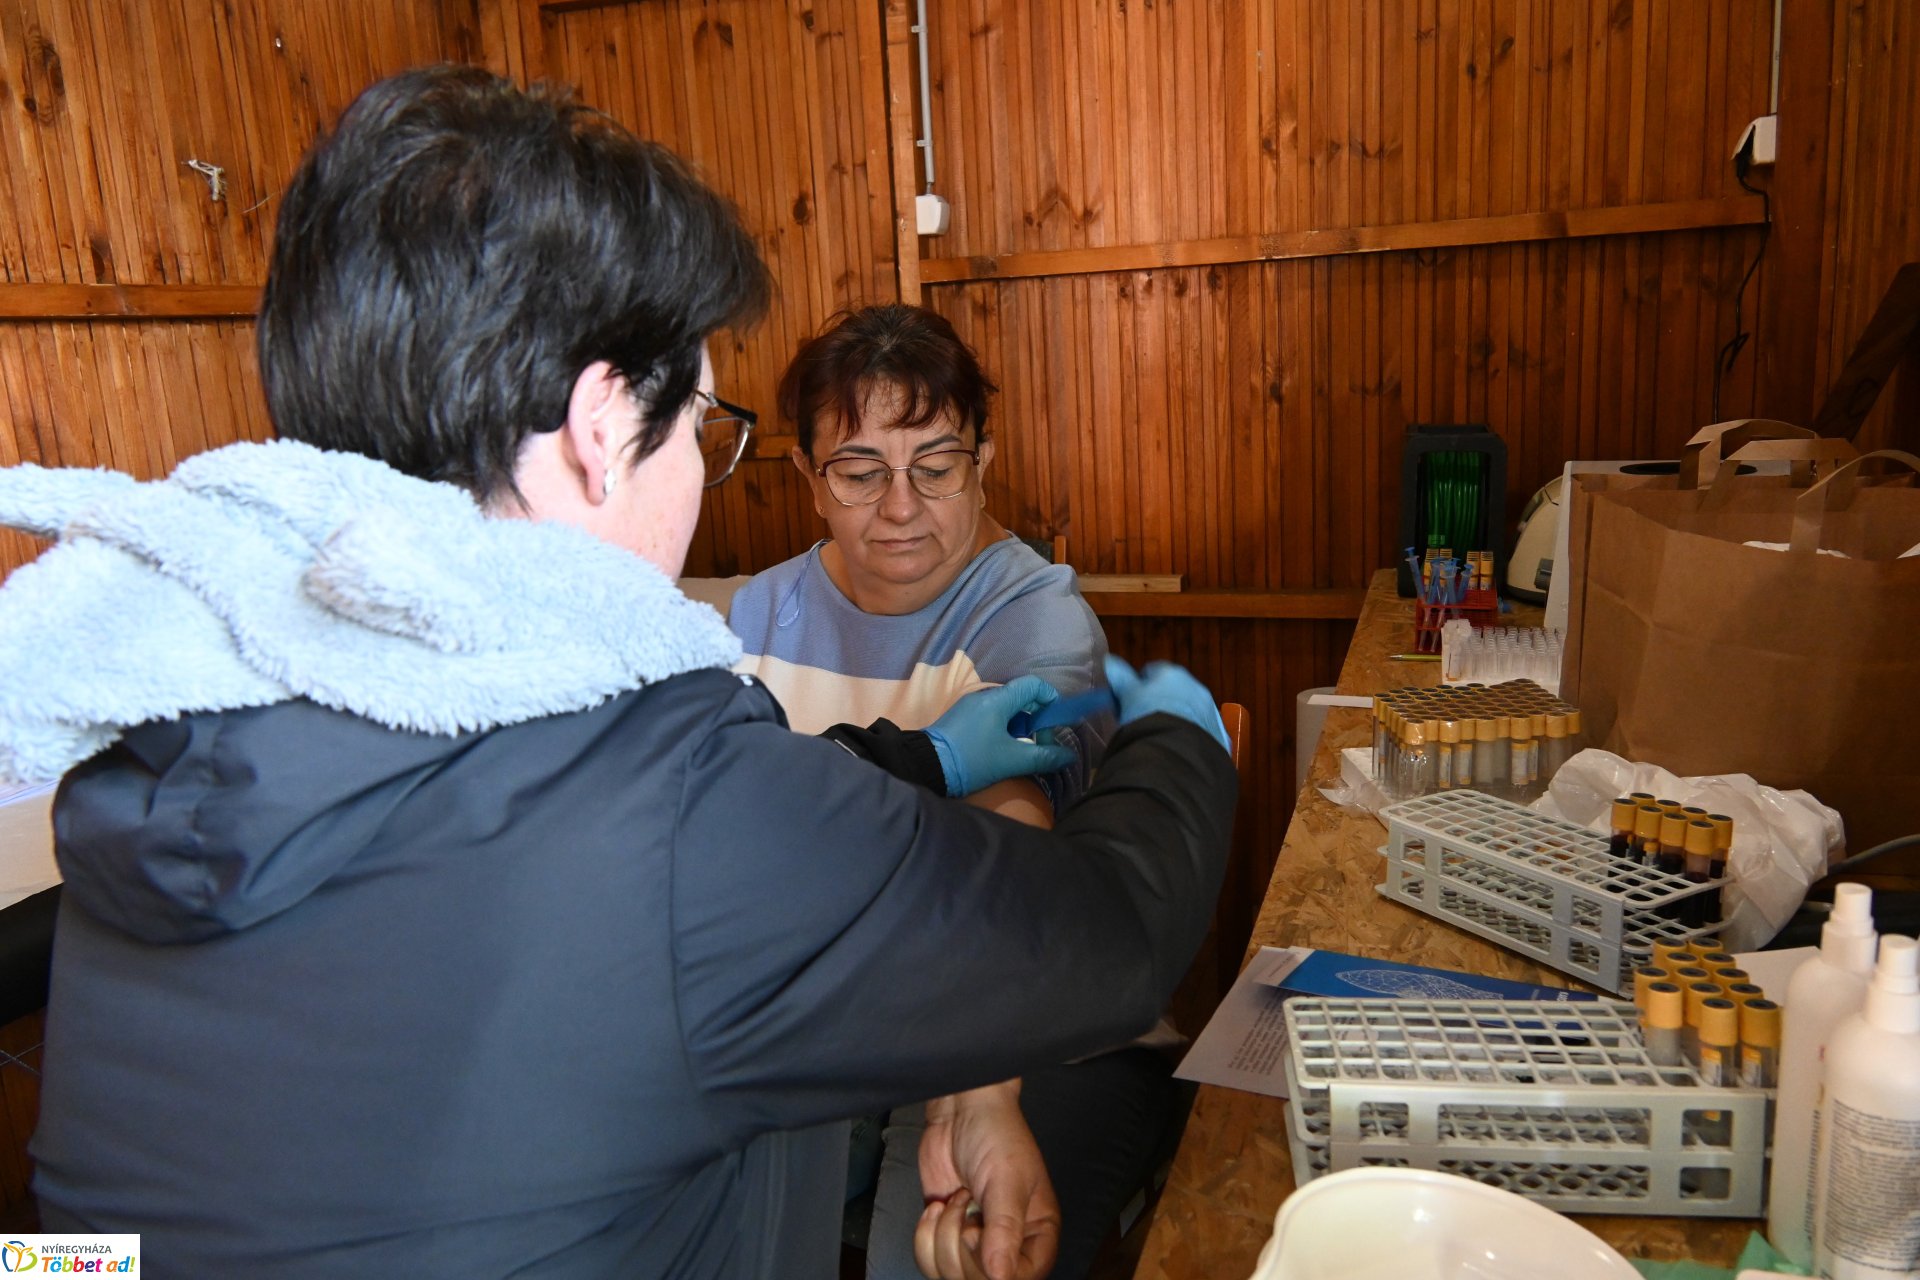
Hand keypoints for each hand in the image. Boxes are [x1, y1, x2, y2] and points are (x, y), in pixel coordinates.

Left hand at [913, 1082, 1059, 1279]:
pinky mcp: (944, 1231)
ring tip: (955, 1203)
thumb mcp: (1007, 1181)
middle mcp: (1006, 1244)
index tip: (978, 1234)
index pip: (1020, 1278)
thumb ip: (1004, 1230)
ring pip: (949, 1275)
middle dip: (960, 1246)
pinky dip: (924, 1235)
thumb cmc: (997, 1135)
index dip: (994, 1269)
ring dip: (941, 1238)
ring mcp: (973, 1240)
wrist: (961, 1108)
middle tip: (967, 1207)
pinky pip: (928, 1259)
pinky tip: (937, 1207)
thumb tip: (1001, 1278)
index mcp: (1036, 1234)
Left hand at [924, 677, 1075, 796]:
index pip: (1034, 685)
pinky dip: (1004, 730)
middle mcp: (984, 696)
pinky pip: (991, 717)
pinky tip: (1000, 752)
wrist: (924, 767)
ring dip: (1020, 728)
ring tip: (1019, 752)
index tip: (1055, 725)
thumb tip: (1068, 756)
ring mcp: (970, 706)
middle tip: (1039, 745)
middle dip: (1036, 720)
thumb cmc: (972, 760)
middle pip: (1022, 699)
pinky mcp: (961, 719)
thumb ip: (1044, 757)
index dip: (1051, 701)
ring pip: (1006, 710)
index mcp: (998, 699)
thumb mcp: (1012, 761)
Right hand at [1104, 654, 1229, 752]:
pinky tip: (1179, 748)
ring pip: (1190, 709)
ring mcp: (1210, 709)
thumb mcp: (1127, 697)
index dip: (1138, 686)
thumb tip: (1110, 661)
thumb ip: (1119, 677)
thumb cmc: (1146, 717)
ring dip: (1178, 718)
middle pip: (1173, 689)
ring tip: (1162, 737)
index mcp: (1171, 673)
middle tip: (1144, 720)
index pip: (1151, 671)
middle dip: (1160, 701)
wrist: (1176, 751)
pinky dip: (1192, 735)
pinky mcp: (1219, 733)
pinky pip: (1202, 730)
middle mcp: (1195, 686)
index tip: (1129, 702)